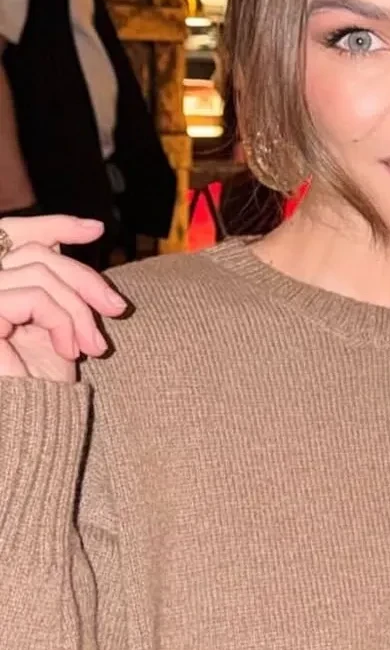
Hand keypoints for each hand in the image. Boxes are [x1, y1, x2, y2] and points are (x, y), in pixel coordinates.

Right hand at [0, 215, 125, 380]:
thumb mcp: (60, 322)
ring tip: (93, 345)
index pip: (19, 235)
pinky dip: (63, 321)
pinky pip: (35, 297)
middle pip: (38, 252)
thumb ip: (63, 282)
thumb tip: (93, 228)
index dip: (55, 223)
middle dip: (85, 277)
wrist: (30, 426)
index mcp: (1, 287)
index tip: (96, 230)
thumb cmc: (41, 384)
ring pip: (41, 272)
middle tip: (118, 308)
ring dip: (79, 309)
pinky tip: (70, 350)